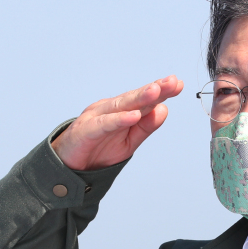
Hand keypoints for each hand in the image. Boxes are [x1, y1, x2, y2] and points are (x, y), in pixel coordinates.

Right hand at [52, 76, 183, 170]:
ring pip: (121, 106)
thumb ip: (146, 127)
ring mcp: (97, 117)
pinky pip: (105, 124)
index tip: (178, 84)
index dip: (161, 91)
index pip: (144, 99)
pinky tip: (133, 116)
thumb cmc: (98, 150)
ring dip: (139, 98)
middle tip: (171, 82)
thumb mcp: (129, 142)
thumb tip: (164, 110)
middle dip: (154, 89)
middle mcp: (110, 109)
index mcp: (122, 111)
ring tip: (156, 91)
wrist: (69, 166)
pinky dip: (119, 119)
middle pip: (135, 98)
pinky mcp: (86, 130)